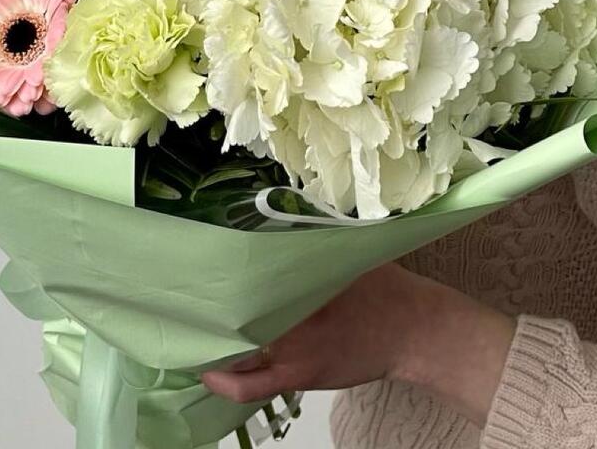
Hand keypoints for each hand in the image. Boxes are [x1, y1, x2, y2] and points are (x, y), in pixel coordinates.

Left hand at [201, 261, 515, 425]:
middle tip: (183, 297)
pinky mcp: (297, 375)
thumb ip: (308, 238)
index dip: (216, 269)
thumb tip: (273, 210)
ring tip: (190, 330)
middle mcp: (292, 311)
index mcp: (302, 275)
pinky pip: (250, 386)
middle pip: (234, 307)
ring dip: (213, 340)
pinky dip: (225, 380)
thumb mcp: (345, 249)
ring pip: (236, 347)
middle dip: (208, 304)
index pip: (246, 270)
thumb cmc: (381, 285)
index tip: (194, 261)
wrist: (413, 329)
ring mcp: (291, 348)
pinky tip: (208, 373)